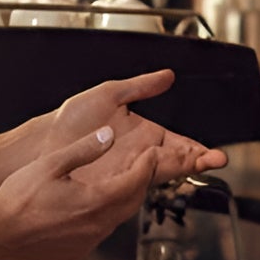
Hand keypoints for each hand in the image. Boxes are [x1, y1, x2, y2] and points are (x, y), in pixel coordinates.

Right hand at [0, 112, 221, 259]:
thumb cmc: (18, 199)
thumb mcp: (52, 164)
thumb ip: (84, 149)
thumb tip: (108, 135)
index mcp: (96, 201)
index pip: (137, 181)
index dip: (148, 165)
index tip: (153, 153)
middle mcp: (98, 226)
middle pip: (133, 201)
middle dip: (140, 182)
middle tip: (143, 165)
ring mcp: (89, 242)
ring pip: (117, 218)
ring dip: (122, 200)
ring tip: (119, 182)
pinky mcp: (78, 252)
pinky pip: (100, 232)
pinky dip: (103, 217)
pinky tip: (92, 206)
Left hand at [48, 68, 226, 191]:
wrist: (44, 142)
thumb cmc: (71, 120)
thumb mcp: (109, 94)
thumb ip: (140, 86)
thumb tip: (167, 75)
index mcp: (146, 135)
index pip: (180, 144)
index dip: (198, 150)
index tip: (214, 154)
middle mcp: (141, 156)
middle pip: (177, 161)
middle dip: (197, 161)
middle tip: (213, 161)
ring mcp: (128, 172)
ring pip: (161, 173)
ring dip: (181, 170)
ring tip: (196, 165)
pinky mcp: (112, 184)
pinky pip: (138, 183)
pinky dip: (152, 179)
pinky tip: (164, 175)